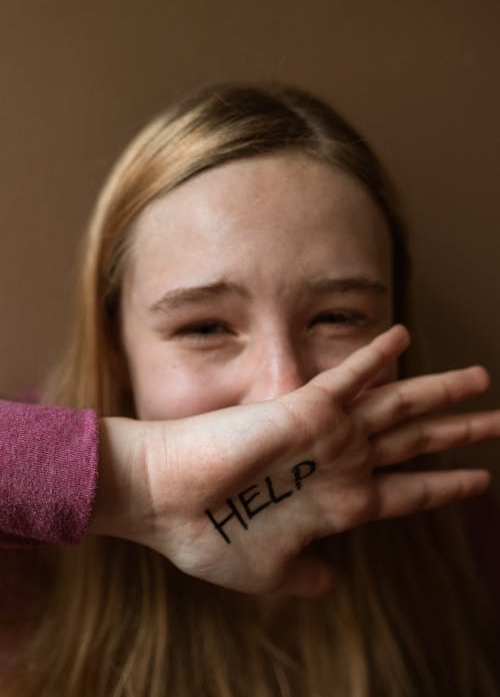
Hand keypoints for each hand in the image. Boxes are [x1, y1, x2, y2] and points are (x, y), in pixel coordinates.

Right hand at [90, 325, 499, 597]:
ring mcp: (327, 435)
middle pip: (415, 444)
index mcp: (338, 504)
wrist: (165, 502)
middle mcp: (340, 464)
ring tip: (480, 379)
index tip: (478, 481)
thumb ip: (307, 572)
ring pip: (397, 406)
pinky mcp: (303, 410)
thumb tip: (330, 582)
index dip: (444, 486)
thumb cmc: (209, 537)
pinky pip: (348, 376)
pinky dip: (375, 356)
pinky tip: (401, 336)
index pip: (407, 492)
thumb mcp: (268, 572)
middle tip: (497, 423)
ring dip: (438, 392)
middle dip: (459, 433)